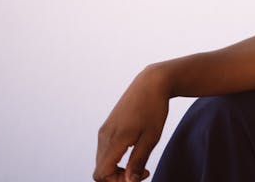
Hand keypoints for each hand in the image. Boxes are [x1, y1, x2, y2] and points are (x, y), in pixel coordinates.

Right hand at [94, 65, 169, 181]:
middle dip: (119, 177)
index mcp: (114, 139)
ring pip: (103, 161)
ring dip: (119, 168)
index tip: (140, 174)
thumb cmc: (154, 109)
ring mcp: (105, 130)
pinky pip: (106, 150)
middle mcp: (104, 136)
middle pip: (101, 170)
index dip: (117, 181)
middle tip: (144, 171)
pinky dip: (117, 158)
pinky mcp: (108, 126)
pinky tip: (135, 150)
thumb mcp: (151, 137)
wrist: (151, 83)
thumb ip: (138, 161)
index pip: (101, 174)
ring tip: (142, 163)